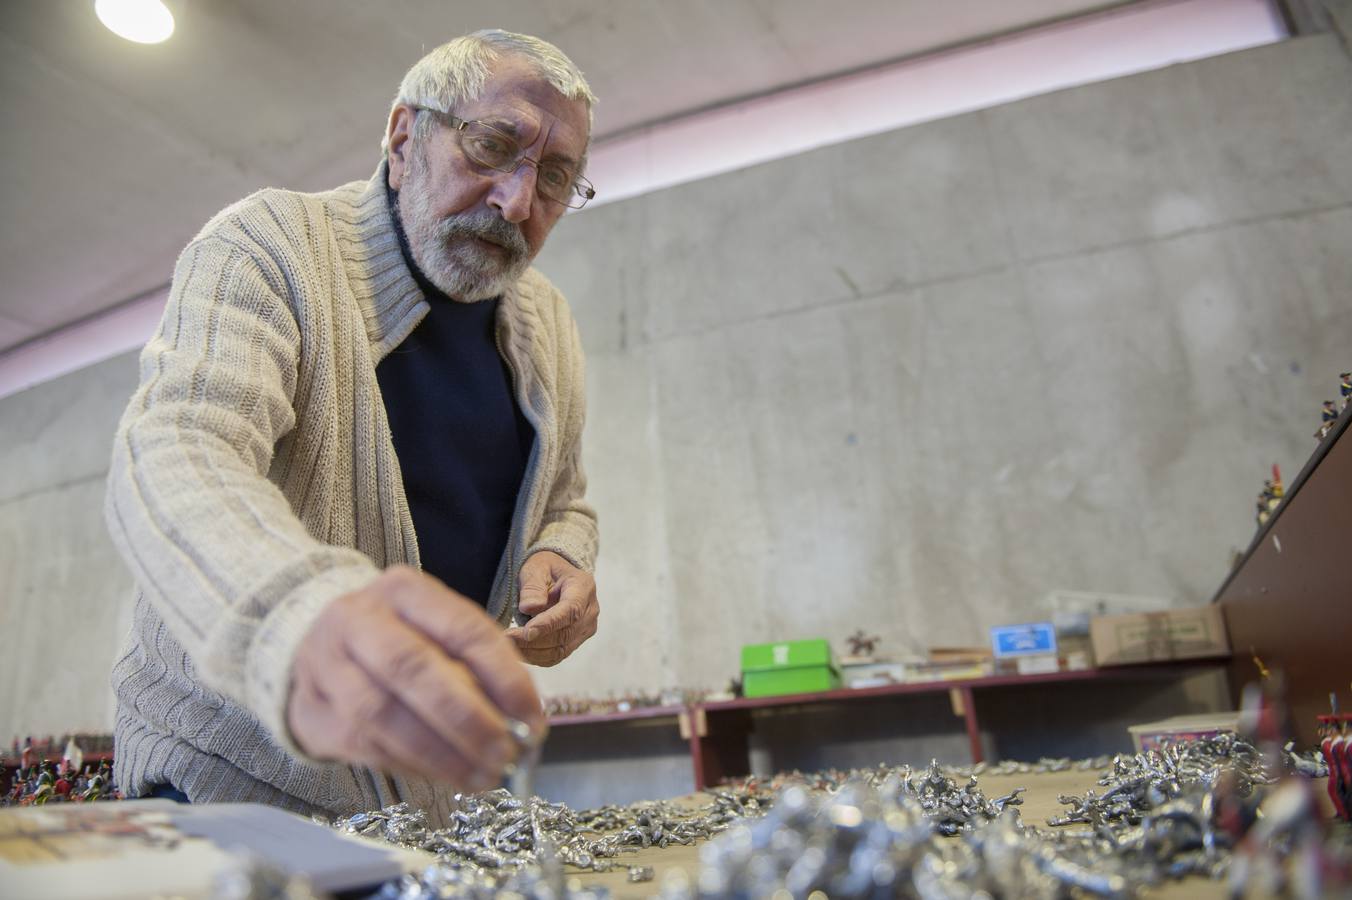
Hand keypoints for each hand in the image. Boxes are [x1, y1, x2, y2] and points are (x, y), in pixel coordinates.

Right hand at [286, 566, 543, 789]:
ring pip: (381, 713)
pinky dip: (414, 766)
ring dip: (440, 752)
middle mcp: (357, 618)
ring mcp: (325, 663)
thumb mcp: (438, 631)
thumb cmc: (400, 638)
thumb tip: (522, 720)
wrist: (320, 644)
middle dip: (466, 718)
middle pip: (412, 667)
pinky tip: (448, 776)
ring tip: (483, 775)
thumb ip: (478, 666)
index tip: (532, 718)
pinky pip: (365, 745)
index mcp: (403, 590)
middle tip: (505, 752)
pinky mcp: (310, 709)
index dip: (503, 677)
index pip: (461, 628)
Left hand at [507, 551, 598, 665]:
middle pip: (565, 633)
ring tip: (508, 645)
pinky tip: (519, 651)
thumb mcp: (536, 568)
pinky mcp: (576, 641)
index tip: (526, 632)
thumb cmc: (545, 569)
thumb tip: (529, 608)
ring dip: (533, 652)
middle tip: (506, 638)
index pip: (570, 610)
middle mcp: (590, 610)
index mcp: (583, 587)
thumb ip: (532, 586)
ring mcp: (586, 628)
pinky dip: (536, 657)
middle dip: (534, 640)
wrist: (556, 577)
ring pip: (560, 649)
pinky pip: (557, 656)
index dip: (549, 623)